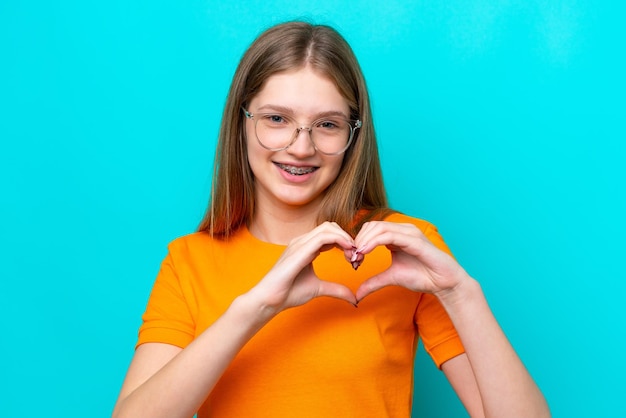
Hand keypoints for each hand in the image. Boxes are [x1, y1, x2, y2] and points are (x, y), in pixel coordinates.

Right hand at [249, 222, 357, 314]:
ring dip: (345, 238)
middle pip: (330, 226)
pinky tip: (347, 251)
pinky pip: (323, 237)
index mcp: (306, 247)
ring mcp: (300, 243)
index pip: (329, 233)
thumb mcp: (319, 289)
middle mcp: (302, 241)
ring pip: (328, 228)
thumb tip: (354, 298)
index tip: (355, 257)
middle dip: (347, 237)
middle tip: (356, 255)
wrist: (270, 299)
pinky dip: (339, 240)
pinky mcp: (300, 249)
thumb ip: (336, 290)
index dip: (345, 242)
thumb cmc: (288, 292)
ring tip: (353, 254)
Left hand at [352, 221, 469, 301]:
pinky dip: (374, 242)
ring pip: (379, 228)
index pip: (371, 229)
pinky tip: (365, 252)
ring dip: (364, 240)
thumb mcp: (391, 278)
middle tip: (352, 258)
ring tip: (357, 256)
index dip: (358, 241)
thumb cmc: (422, 277)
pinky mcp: (415, 240)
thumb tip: (357, 294)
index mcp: (396, 235)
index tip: (351, 259)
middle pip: (372, 225)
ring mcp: (410, 233)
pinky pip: (390, 235)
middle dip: (359, 240)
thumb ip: (373, 282)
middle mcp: (402, 230)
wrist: (444, 283)